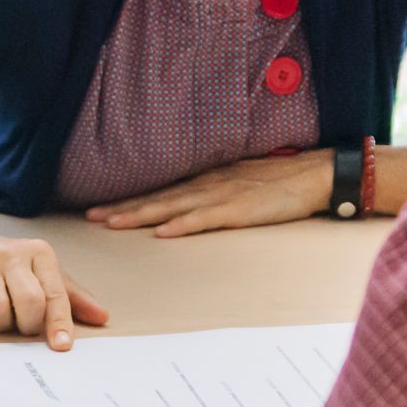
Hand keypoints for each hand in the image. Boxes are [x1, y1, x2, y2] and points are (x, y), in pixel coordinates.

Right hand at [0, 231, 109, 349]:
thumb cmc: (7, 266)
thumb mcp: (42, 274)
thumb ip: (71, 297)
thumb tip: (101, 317)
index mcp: (39, 253)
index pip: (55, 292)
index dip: (59, 322)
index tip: (62, 346)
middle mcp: (11, 253)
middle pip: (29, 303)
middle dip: (26, 325)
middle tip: (20, 323)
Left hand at [86, 151, 334, 237]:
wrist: (315, 174)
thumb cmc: (281, 180)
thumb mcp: (240, 181)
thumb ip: (215, 191)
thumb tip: (191, 204)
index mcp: (207, 180)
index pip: (160, 192)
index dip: (130, 201)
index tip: (100, 209)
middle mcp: (207, 184)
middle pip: (158, 198)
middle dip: (123, 208)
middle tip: (91, 218)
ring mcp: (222, 195)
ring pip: (173, 207)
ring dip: (141, 215)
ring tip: (113, 223)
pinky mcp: (239, 209)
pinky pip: (205, 219)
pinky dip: (182, 225)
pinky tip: (163, 233)